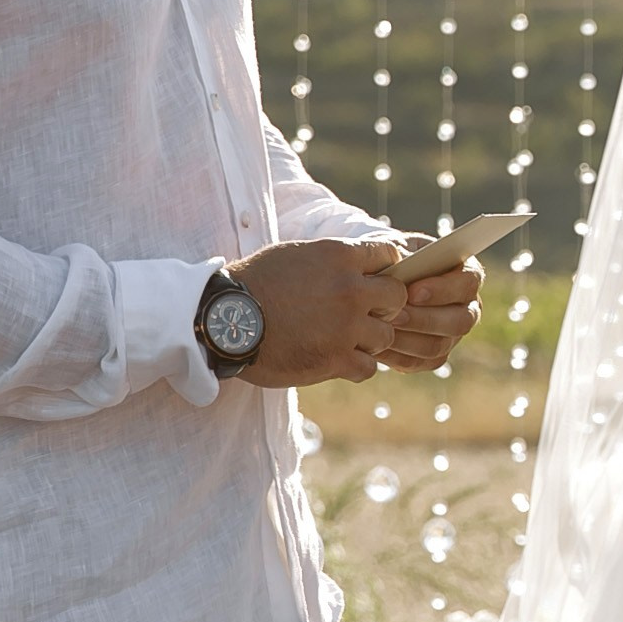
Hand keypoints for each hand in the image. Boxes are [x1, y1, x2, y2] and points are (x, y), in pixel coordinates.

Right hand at [229, 239, 407, 386]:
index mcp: (339, 256)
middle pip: (398, 297)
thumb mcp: (296, 254)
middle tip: (366, 313)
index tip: (375, 281)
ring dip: (370, 339)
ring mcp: (346, 326)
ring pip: (387, 335)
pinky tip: (338, 359)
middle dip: (386, 305)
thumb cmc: (254, 283)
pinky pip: (368, 367)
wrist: (224, 319)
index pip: (390, 256)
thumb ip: (332, 260)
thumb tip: (358, 264)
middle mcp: (350, 289)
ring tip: (346, 339)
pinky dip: (356, 365)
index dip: (386, 269)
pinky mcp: (335, 359)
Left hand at [380, 239, 486, 372]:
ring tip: (379, 329)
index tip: (412, 291)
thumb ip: (402, 255)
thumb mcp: (395, 249)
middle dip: (424, 319)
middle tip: (393, 315)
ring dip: (406, 339)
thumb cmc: (391, 260)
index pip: (467, 283)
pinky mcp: (433, 355)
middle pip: (460, 321)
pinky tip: (375, 345)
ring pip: (437, 345)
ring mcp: (452, 334)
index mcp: (465, 275)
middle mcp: (467, 307)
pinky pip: (419, 361)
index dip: (442, 289)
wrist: (375, 284)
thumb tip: (400, 265)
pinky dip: (396, 355)